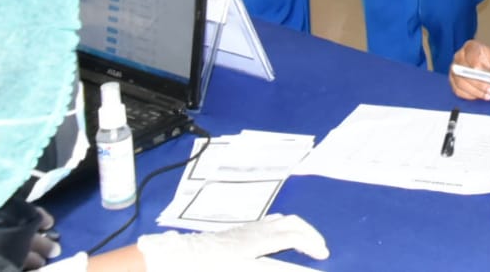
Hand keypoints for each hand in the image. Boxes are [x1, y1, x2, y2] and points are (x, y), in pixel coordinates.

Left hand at [137, 214, 328, 271]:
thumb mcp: (230, 270)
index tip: (325, 256)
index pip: (289, 246)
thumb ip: (260, 267)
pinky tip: (283, 236)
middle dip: (311, 236)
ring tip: (309, 244)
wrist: (165, 261)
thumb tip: (279, 247)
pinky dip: (284, 228)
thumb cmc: (193, 271)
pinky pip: (268, 223)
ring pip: (280, 221)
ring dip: (299, 230)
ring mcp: (243, 232)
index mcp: (248, 251)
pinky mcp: (235, 232)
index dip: (310, 249)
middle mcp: (249, 237)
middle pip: (291, 227)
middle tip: (322, 250)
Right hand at [450, 40, 489, 100]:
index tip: (479, 70)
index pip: (470, 52)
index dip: (473, 61)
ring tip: (488, 95)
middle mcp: (459, 57)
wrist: (487, 67)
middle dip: (477, 82)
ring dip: (475, 91)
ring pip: (460, 82)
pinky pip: (458, 90)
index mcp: (471, 47)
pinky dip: (469, 95)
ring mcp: (454, 69)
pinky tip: (479, 96)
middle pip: (463, 69)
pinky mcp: (453, 81)